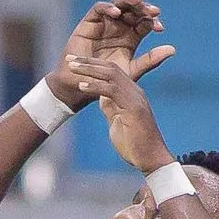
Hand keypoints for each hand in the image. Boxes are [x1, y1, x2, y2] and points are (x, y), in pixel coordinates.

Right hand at [43, 0, 171, 109]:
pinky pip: (98, 8)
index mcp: (132, 36)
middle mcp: (119, 26)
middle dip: (144, 8)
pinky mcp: (89, 22)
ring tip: (137, 1)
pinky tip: (116, 12)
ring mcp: (105, 22)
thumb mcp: (132, 70)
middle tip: (153, 11)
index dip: (153, 21)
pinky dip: (107, 7)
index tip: (159, 28)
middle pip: (134, 10)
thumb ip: (150, 60)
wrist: (82, 85)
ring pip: (119, 4)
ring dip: (128, 0)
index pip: (146, 22)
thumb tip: (173, 49)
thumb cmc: (106, 80)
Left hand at [64, 54, 175, 173]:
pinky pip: (113, 91)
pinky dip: (96, 87)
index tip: (73, 62)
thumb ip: (111, 107)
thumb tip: (101, 98)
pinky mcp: (134, 108)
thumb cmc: (134, 144)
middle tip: (68, 58)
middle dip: (88, 62)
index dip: (92, 65)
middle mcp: (135, 91)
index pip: (111, 71)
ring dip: (89, 69)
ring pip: (111, 75)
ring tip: (72, 67)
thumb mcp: (117, 121)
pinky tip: (81, 85)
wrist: (150, 159)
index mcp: (131, 93)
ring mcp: (136, 98)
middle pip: (110, 68)